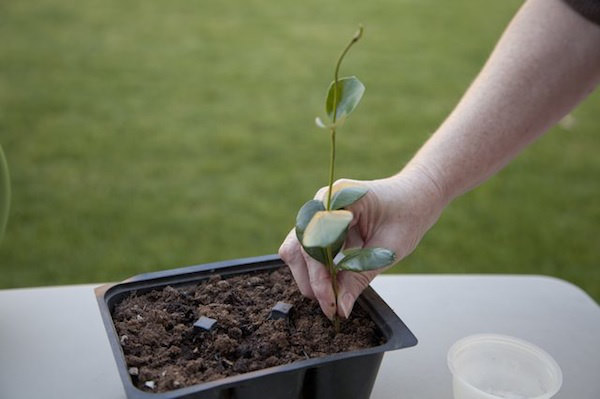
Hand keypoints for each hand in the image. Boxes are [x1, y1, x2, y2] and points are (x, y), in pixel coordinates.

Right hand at [279, 167, 447, 318]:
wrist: (416, 198)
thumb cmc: (407, 215)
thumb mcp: (387, 251)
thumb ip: (359, 277)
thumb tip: (340, 308)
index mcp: (338, 198)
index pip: (314, 242)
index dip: (318, 275)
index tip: (330, 302)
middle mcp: (322, 203)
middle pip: (297, 246)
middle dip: (310, 279)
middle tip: (330, 305)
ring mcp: (318, 213)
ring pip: (296, 249)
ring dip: (310, 275)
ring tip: (331, 296)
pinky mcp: (321, 225)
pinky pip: (307, 250)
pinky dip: (317, 269)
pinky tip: (334, 283)